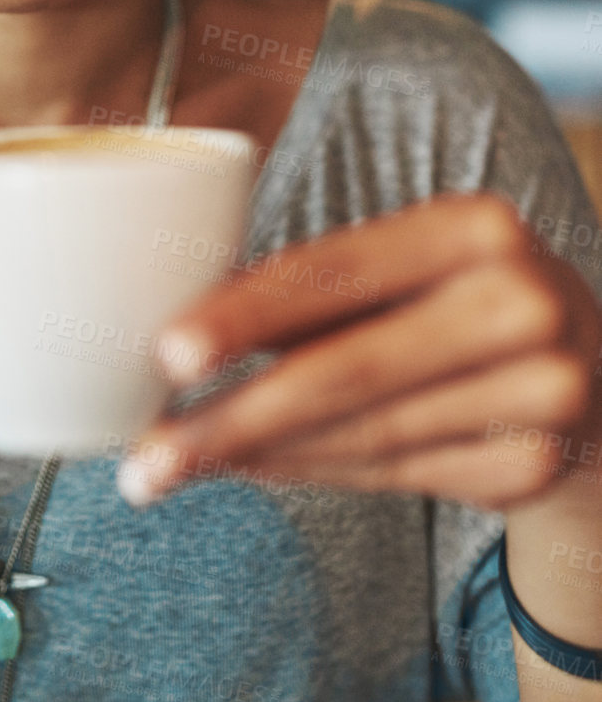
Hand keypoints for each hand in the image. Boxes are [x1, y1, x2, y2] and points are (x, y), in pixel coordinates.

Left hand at [117, 192, 601, 512]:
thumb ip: (314, 285)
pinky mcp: (533, 465)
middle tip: (144, 456)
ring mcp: (541, 392)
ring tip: (172, 465)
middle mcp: (523, 303)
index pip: (338, 272)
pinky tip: (250, 468)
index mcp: (475, 225)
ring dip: (256, 455)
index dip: (246, 314)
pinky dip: (311, 473)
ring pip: (362, 435)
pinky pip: (392, 476)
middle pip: (347, 371)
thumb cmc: (454, 297)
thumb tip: (173, 330)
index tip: (165, 354)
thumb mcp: (405, 263)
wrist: (595, 367)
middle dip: (232, 418)